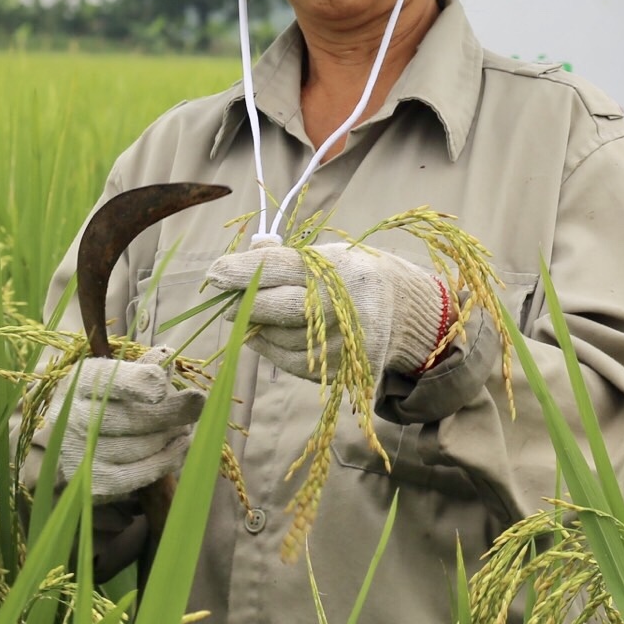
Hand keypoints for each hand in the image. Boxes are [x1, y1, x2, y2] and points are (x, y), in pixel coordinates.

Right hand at [12, 346, 204, 499]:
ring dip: (173, 436)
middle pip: (133, 417)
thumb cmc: (101, 402)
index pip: (109, 380)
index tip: (161, 387)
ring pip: (142, 446)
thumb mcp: (114, 378)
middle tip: (198, 403)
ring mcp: (82, 452)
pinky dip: (167, 460)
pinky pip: (139, 474)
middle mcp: (74, 416)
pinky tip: (182, 447)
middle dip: (172, 411)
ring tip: (187, 426)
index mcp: (80, 381)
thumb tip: (167, 356)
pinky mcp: (94, 481)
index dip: (137, 384)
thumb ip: (141, 369)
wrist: (67, 445)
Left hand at [204, 242, 452, 388]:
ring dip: (255, 328)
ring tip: (248, 316)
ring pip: (281, 338)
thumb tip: (243, 260)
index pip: (281, 268)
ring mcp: (343, 340)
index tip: (215, 274)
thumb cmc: (357, 278)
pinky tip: (264, 335)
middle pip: (280, 308)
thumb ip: (287, 258)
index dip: (243, 271)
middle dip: (245, 304)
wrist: (408, 313)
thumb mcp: (330, 256)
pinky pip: (290, 360)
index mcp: (340, 269)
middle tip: (225, 301)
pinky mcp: (340, 367)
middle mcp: (344, 305)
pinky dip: (270, 348)